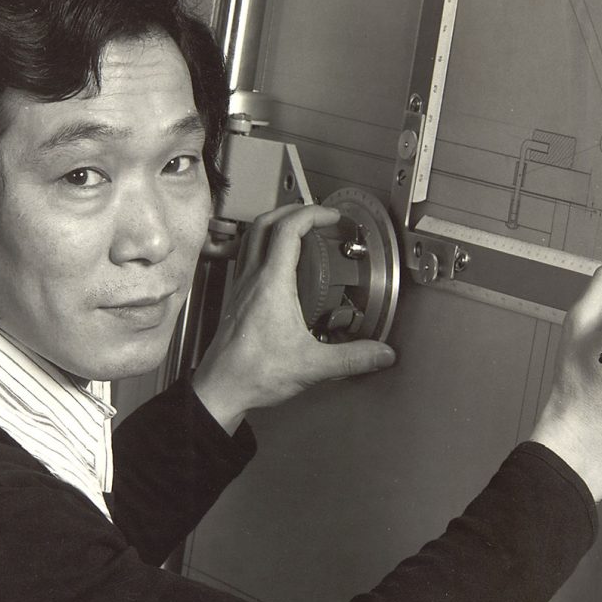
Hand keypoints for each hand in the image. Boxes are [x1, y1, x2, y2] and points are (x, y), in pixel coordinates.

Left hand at [193, 204, 396, 432]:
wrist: (220, 390)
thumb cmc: (254, 374)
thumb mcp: (312, 365)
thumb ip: (352, 357)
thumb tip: (381, 353)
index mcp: (271, 284)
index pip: (289, 229)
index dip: (313, 214)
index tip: (331, 217)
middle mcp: (252, 279)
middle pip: (265, 223)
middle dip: (293, 210)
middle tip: (316, 216)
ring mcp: (240, 288)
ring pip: (252, 239)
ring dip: (275, 226)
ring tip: (299, 233)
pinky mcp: (236, 301)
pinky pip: (248, 260)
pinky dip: (265, 250)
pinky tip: (280, 268)